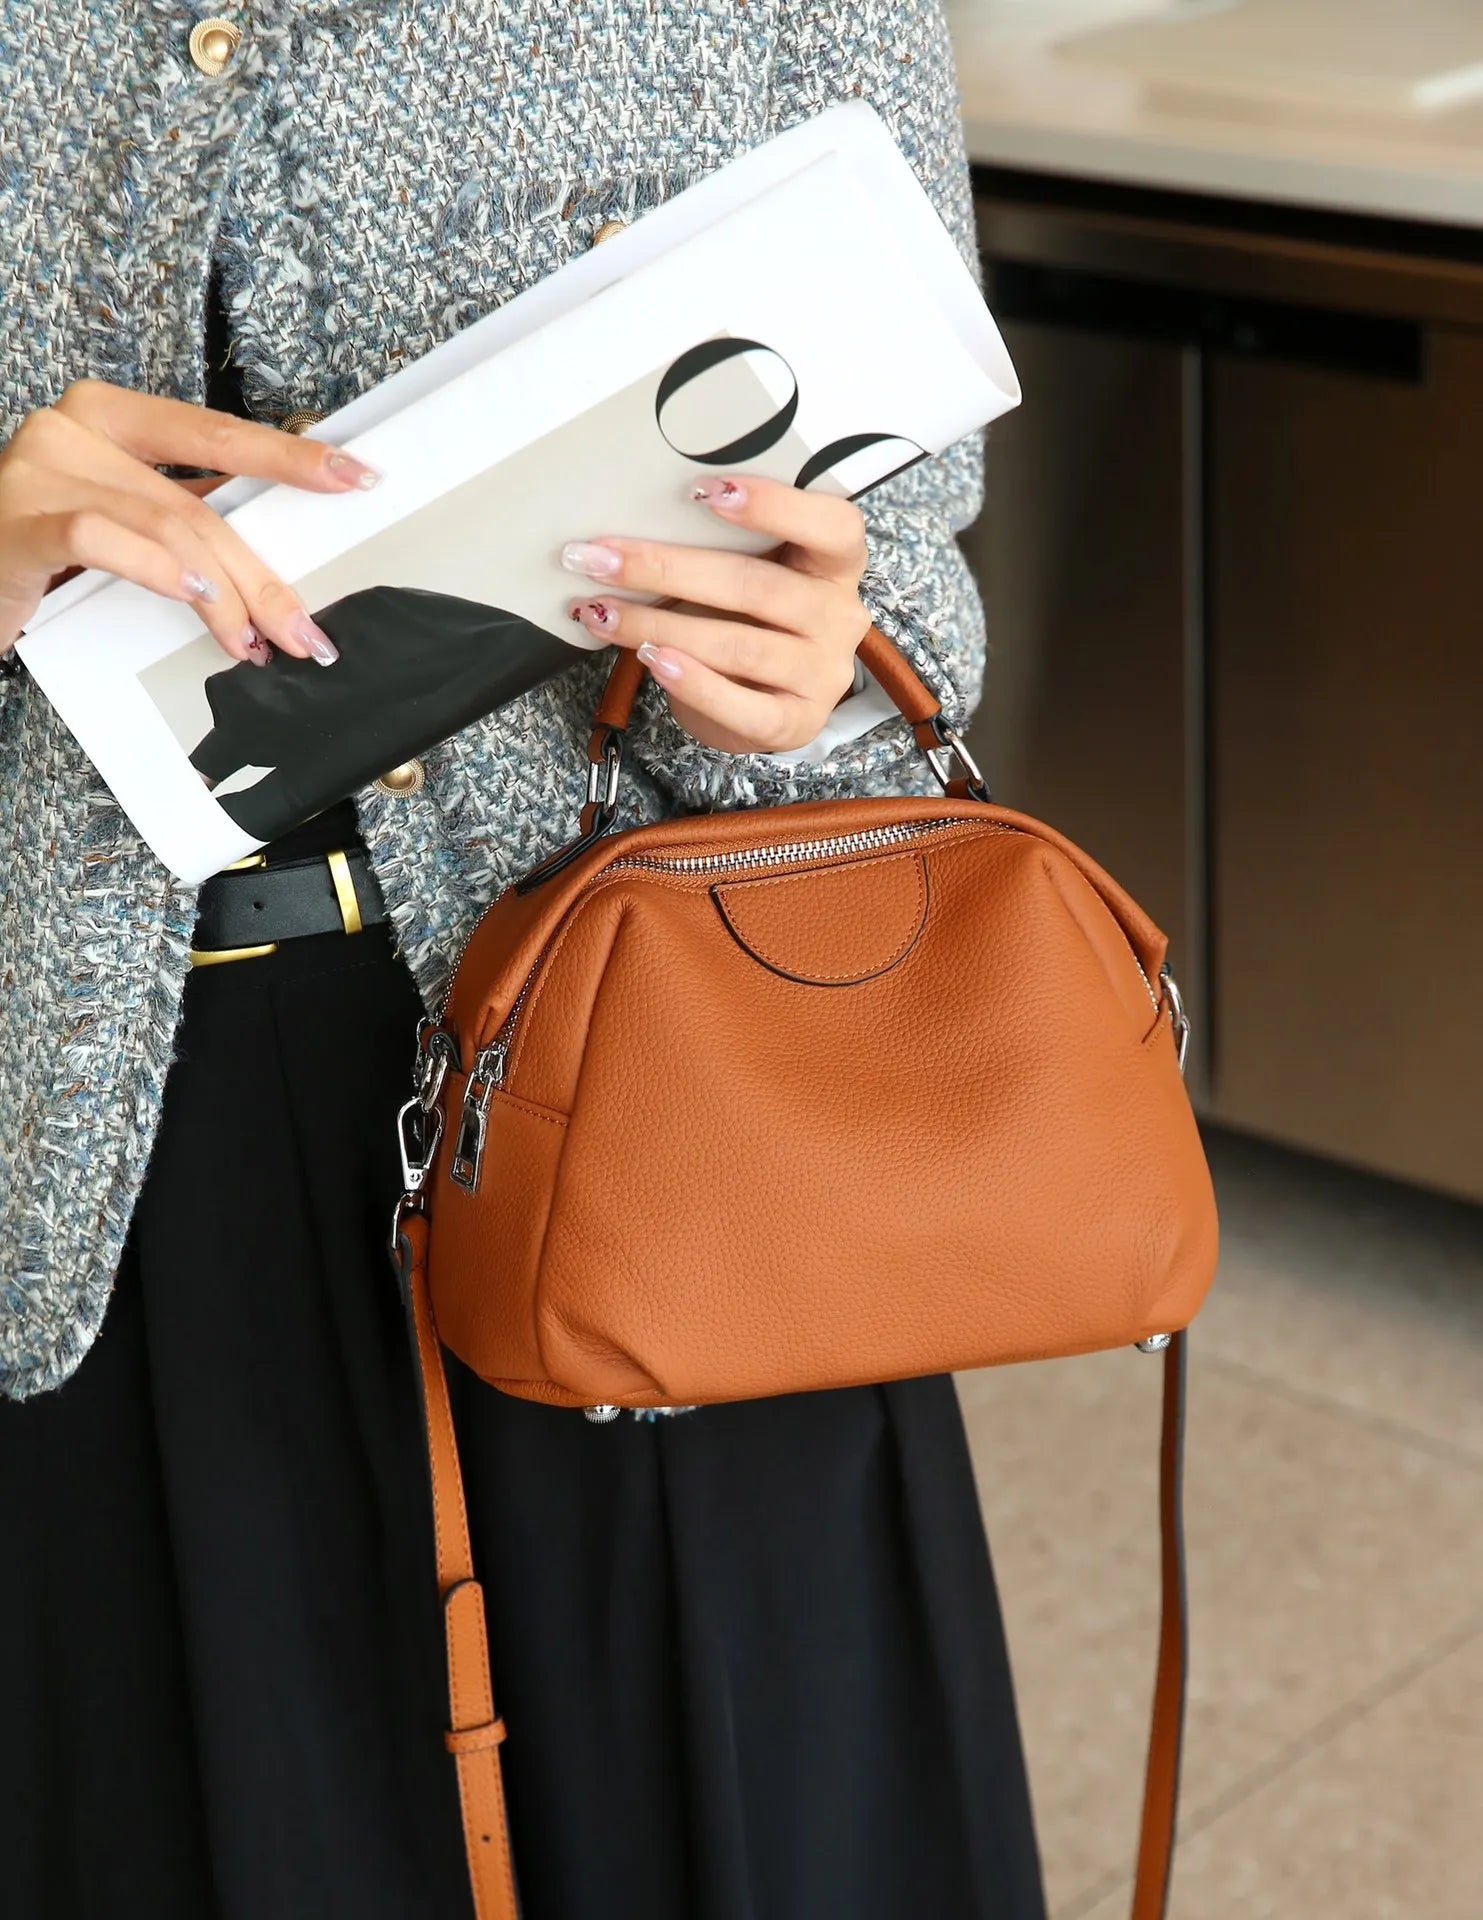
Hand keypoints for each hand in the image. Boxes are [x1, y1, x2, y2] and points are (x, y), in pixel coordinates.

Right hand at [0, 380, 381, 663]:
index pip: (216, 431)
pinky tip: (197, 598)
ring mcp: (42, 469)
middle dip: (262, 574)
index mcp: (111, 415)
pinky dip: (157, 570)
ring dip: (225, 596)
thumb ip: (184, 513)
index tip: (355, 476)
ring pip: (165, 527)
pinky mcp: (18, 523)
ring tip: (255, 642)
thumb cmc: (45, 543)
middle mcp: (75, 427)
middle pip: (198, 504)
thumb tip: (275, 544)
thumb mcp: (122, 515)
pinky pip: (100, 539)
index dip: (289, 456)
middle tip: (305, 630)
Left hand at [561, 474, 871, 753]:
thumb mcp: (751, 572)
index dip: (775, 505)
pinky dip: (692, 683)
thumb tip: (627, 529)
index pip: (832, 526)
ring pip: (738, 646)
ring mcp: (822, 674)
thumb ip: (721, 547)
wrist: (764, 702)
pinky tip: (650, 659)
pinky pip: (741, 706)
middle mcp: (838, 617)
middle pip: (757, 586)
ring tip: (601, 611)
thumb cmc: (749, 621)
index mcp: (836, 564)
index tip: (701, 490)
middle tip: (601, 558)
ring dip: (658, 625)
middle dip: (668, 569)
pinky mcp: (797, 723)